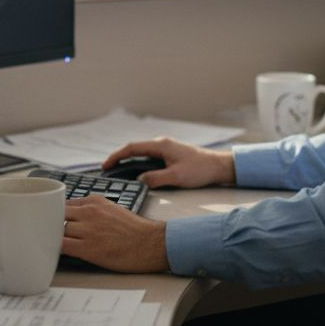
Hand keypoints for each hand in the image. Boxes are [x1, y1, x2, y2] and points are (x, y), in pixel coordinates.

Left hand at [62, 196, 169, 272]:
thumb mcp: (113, 209)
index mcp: (95, 201)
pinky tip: (54, 252)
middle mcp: (89, 212)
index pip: (64, 203)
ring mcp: (88, 230)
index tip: (53, 221)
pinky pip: (61, 246)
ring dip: (53, 237)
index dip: (56, 214)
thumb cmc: (135, 230)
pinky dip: (54, 249)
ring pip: (57, 229)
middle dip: (52, 224)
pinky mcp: (88, 248)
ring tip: (52, 244)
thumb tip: (77, 217)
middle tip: (49, 233)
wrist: (151, 243)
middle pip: (57, 214)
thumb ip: (93, 210)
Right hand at [102, 137, 234, 188]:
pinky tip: (138, 172)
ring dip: (129, 160)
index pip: (132, 148)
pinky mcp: (171, 155)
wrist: (219, 166)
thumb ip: (155, 179)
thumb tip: (139, 181)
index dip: (116, 156)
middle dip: (119, 158)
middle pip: (135, 149)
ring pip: (142, 153)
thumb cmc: (200, 169)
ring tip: (118, 170)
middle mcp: (162, 144)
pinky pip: (150, 157)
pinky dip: (139, 163)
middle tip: (107, 169)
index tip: (105, 165)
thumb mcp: (176, 177)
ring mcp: (167, 149)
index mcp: (161, 146)